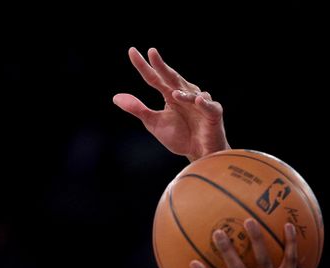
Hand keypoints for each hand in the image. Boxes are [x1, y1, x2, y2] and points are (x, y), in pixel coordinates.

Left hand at [113, 47, 229, 160]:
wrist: (200, 154)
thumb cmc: (180, 137)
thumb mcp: (155, 123)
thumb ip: (139, 110)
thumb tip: (116, 97)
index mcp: (170, 95)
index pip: (154, 78)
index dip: (144, 66)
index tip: (132, 51)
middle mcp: (184, 94)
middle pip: (171, 78)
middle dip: (162, 66)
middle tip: (152, 53)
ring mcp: (200, 103)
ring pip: (190, 93)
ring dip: (183, 93)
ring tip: (173, 94)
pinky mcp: (214, 114)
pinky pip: (209, 106)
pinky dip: (204, 103)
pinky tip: (198, 100)